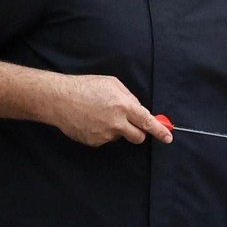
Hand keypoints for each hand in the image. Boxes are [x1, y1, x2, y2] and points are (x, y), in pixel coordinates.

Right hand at [48, 74, 171, 146]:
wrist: (58, 99)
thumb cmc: (85, 87)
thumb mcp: (113, 84)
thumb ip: (130, 98)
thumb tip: (140, 110)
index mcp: (124, 106)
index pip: (148, 123)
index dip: (160, 131)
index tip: (168, 137)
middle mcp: (116, 123)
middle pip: (138, 137)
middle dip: (139, 132)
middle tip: (130, 123)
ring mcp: (104, 135)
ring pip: (119, 136)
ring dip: (115, 128)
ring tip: (99, 114)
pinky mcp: (94, 142)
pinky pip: (105, 139)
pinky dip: (102, 132)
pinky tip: (91, 120)